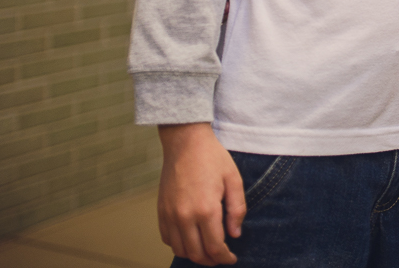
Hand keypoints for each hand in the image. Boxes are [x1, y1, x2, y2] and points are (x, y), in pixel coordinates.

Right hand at [157, 123, 243, 265]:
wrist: (185, 142)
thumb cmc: (212, 158)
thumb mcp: (234, 180)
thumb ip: (237, 209)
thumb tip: (235, 234)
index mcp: (206, 209)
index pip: (215, 247)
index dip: (225, 258)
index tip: (232, 258)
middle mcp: (185, 216)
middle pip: (196, 253)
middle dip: (211, 260)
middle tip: (221, 257)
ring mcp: (170, 214)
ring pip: (180, 249)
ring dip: (194, 255)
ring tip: (207, 250)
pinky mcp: (161, 210)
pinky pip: (167, 238)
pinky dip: (179, 245)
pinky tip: (191, 239)